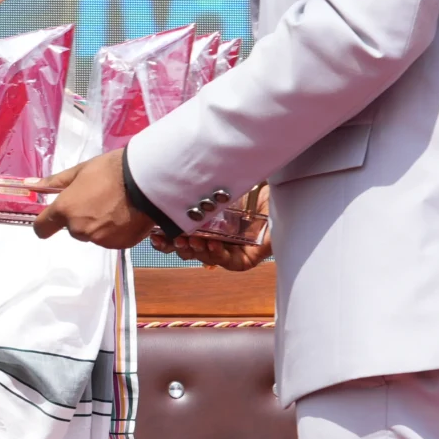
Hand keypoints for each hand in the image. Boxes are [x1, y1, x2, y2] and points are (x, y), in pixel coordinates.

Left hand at [31, 151, 154, 249]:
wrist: (149, 179)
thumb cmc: (113, 170)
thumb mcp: (81, 170)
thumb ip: (55, 182)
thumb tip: (31, 186)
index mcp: (65, 210)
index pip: (42, 228)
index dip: (45, 223)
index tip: (51, 219)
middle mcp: (79, 229)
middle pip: (72, 229)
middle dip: (80, 218)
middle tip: (98, 200)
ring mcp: (100, 239)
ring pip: (93, 235)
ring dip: (99, 225)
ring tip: (115, 206)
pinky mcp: (120, 244)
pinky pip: (111, 239)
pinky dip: (116, 231)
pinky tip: (126, 215)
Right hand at [154, 184, 271, 270]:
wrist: (283, 193)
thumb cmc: (253, 188)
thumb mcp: (220, 185)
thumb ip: (200, 185)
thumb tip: (177, 175)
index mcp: (205, 223)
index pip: (179, 235)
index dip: (164, 238)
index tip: (154, 235)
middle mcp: (215, 236)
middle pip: (188, 250)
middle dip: (177, 246)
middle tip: (174, 238)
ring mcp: (230, 249)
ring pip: (205, 258)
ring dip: (196, 251)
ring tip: (195, 241)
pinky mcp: (246, 259)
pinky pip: (228, 262)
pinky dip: (218, 255)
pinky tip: (214, 244)